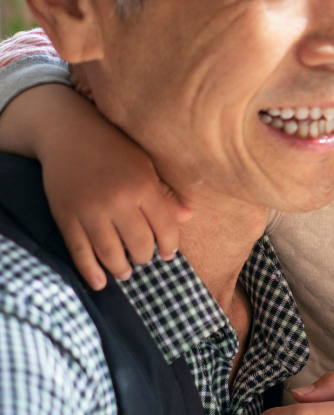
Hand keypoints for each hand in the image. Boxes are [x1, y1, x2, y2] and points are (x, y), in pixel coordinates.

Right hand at [0, 84, 190, 288]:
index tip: (169, 254)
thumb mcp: (145, 164)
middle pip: (139, 245)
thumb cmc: (113, 148)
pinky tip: (100, 283)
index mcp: (143, 186)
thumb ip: (164, 193)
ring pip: (111, 253)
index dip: (170, 246)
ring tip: (125, 272)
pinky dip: (90, 271)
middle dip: (144, 257)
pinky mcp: (66, 216)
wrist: (67, 131)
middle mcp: (118, 200)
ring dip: (121, 269)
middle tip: (143, 259)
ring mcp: (90, 210)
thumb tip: (187, 216)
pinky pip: (80, 251)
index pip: (165, 228)